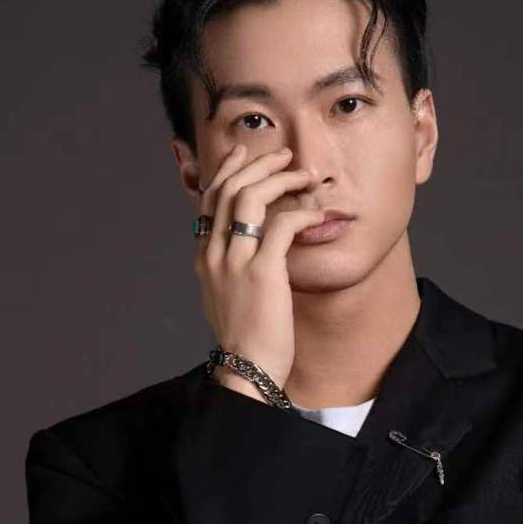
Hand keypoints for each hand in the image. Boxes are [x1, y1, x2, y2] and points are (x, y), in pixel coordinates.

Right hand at [194, 142, 325, 393]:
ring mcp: (236, 262)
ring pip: (252, 197)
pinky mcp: (263, 272)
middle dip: (259, 164)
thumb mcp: (229, 297)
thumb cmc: (246, 338)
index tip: (246, 154)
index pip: (211, 199)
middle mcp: (214, 253)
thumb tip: (253, 251)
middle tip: (286, 156)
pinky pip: (282, 225)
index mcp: (205, 257)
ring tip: (304, 176)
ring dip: (281, 179)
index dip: (229, 170)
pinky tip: (317, 215)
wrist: (246, 369)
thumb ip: (234, 268)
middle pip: (230, 188)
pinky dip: (302, 214)